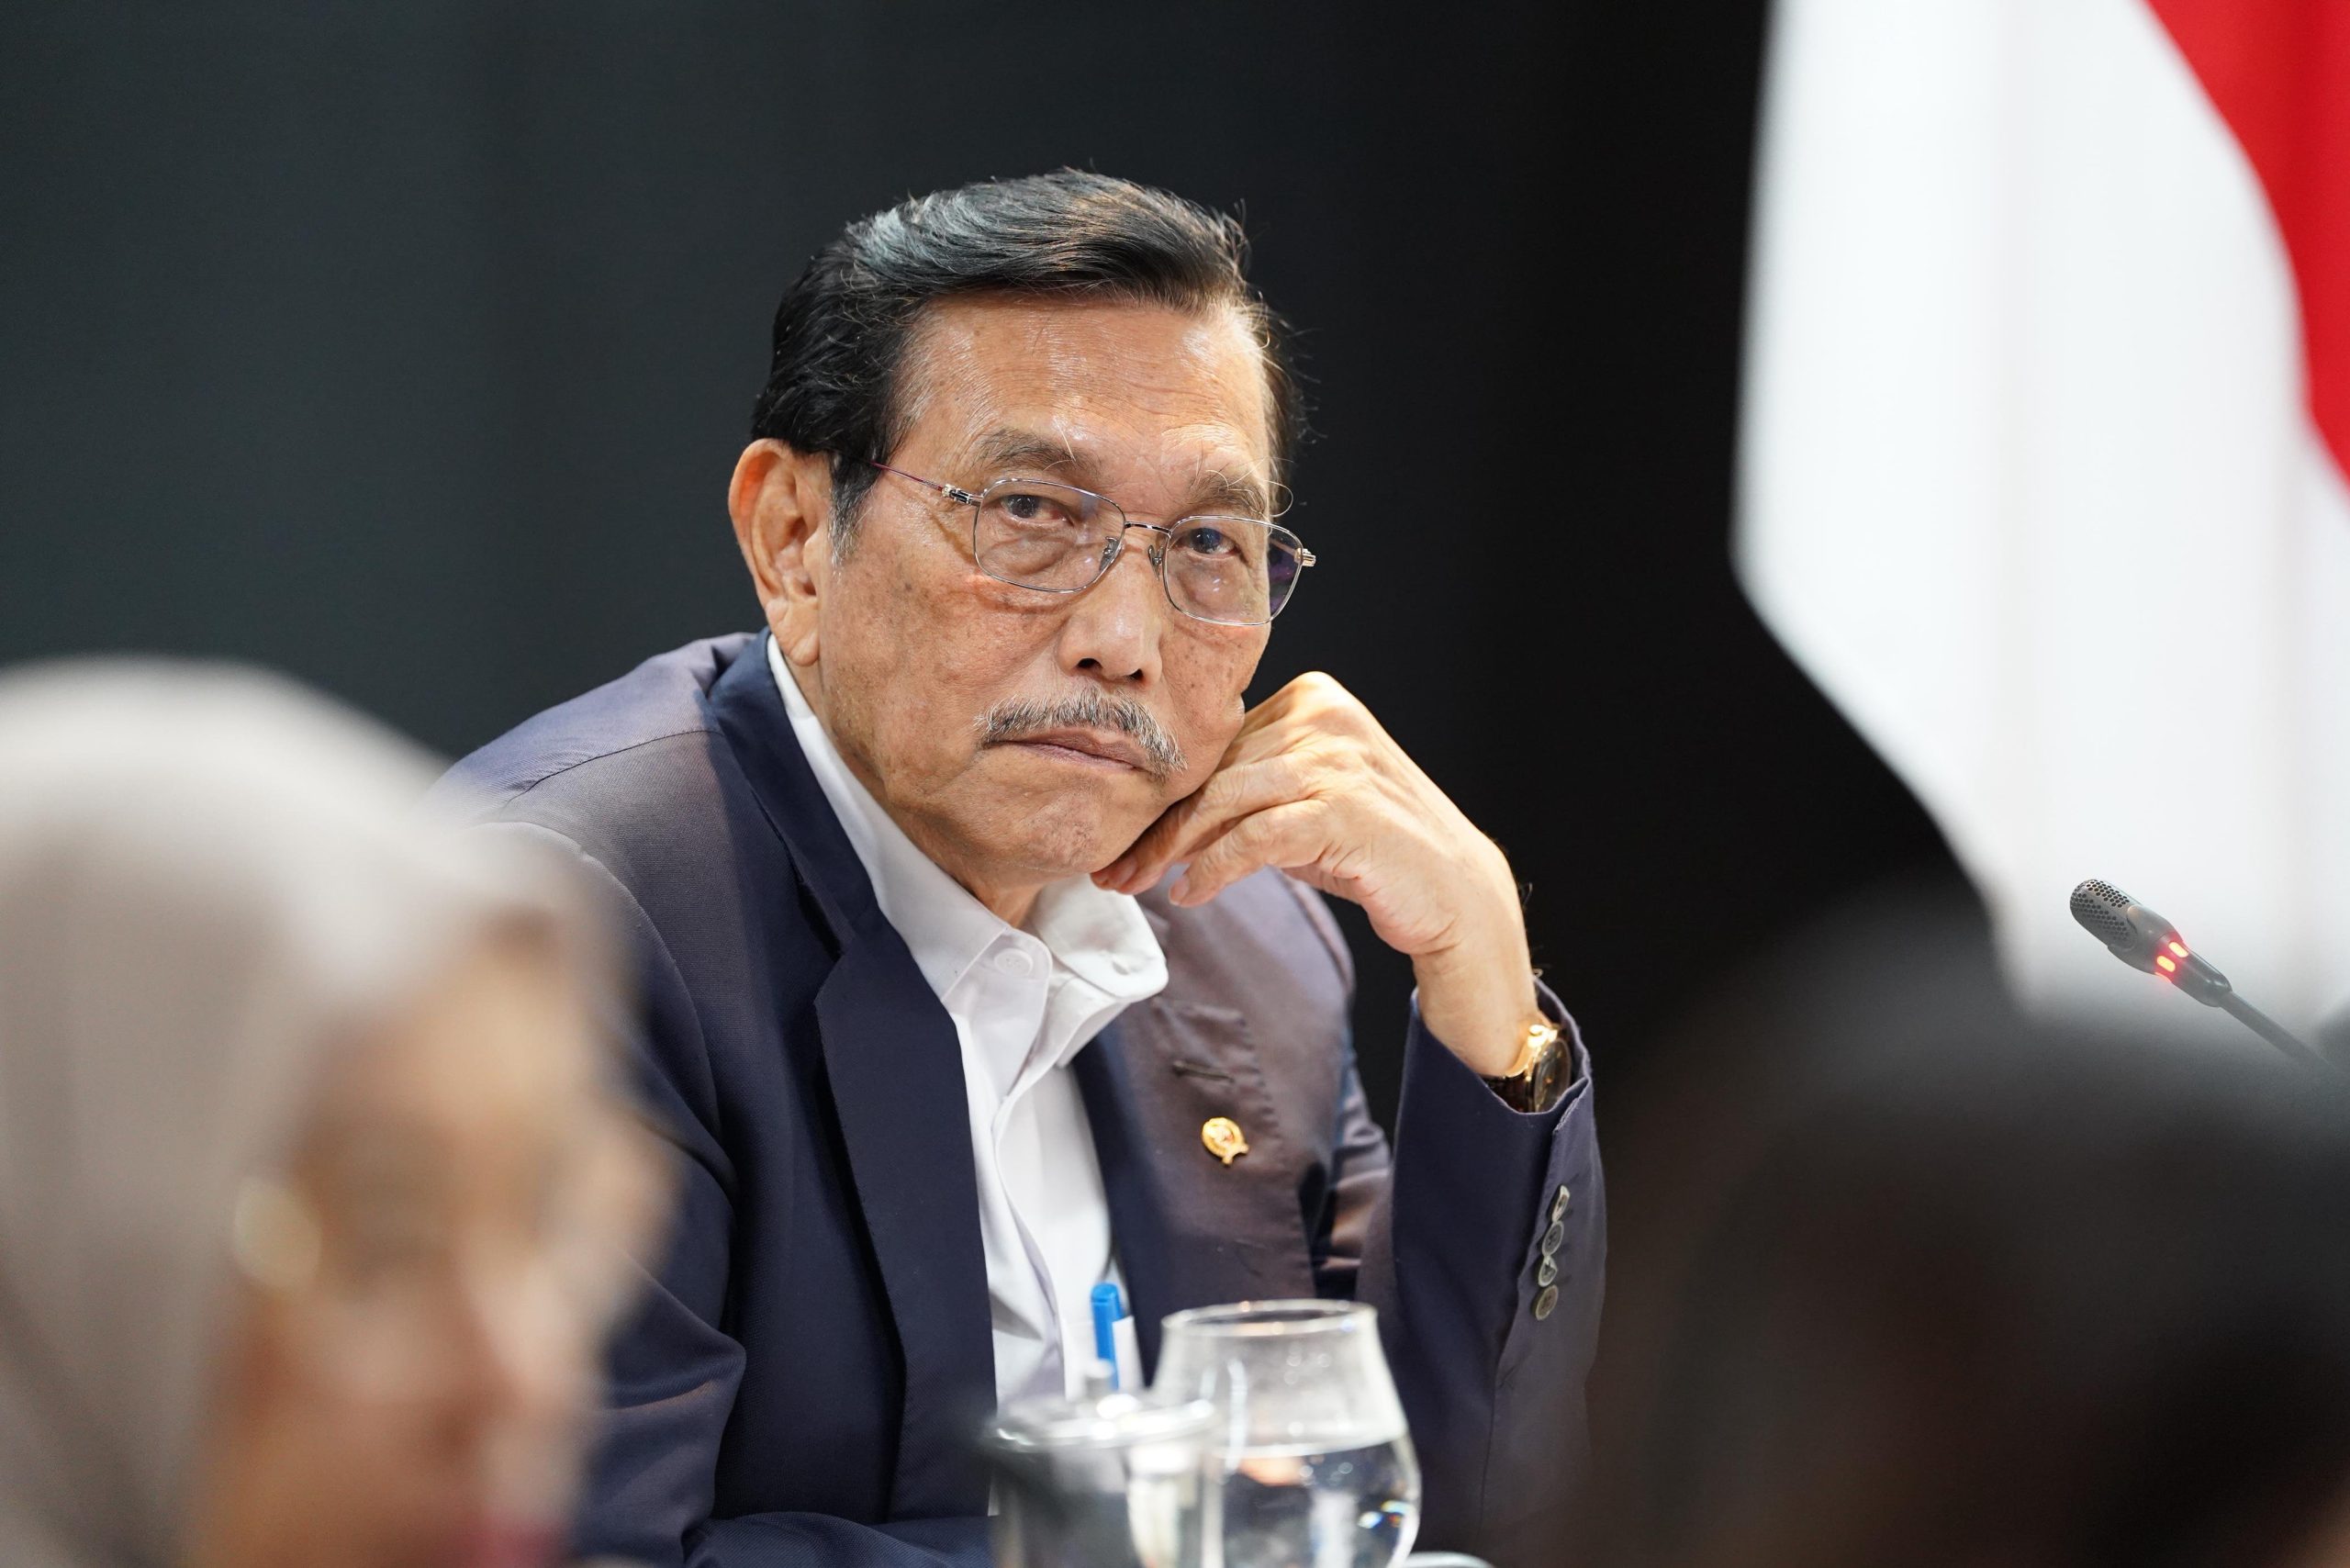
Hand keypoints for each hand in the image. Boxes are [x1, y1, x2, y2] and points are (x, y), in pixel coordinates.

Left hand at [1095, 673, 1537, 1075]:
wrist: (1453, 892)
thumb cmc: (1369, 847)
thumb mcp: (1300, 801)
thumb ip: (1245, 786)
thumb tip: (1156, 811)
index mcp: (1312, 697)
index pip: (1216, 744)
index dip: (1161, 792)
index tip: (1120, 836)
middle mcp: (1323, 717)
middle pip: (1213, 771)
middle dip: (1155, 825)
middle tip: (1111, 869)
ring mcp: (1335, 760)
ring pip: (1224, 800)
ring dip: (1171, 849)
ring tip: (1137, 884)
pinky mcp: (1342, 809)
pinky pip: (1255, 837)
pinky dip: (1215, 867)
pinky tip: (1190, 893)